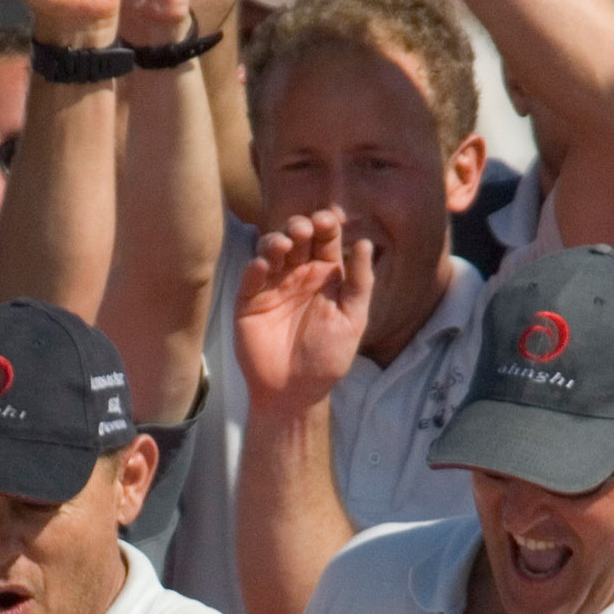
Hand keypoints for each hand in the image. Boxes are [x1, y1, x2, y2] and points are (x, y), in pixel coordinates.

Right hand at [233, 208, 371, 414]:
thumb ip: (359, 282)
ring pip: (270, 250)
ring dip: (275, 241)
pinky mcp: (249, 302)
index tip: (325, 221)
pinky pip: (249, 278)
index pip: (325, 239)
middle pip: (296, 237)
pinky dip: (254, 267)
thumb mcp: (352, 319)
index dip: (324, 224)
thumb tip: (365, 242)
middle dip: (298, 227)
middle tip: (302, 231)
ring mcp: (272, 286)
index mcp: (325, 274)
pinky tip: (263, 266)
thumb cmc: (327, 357)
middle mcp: (298, 274)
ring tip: (283, 246)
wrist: (294, 392)